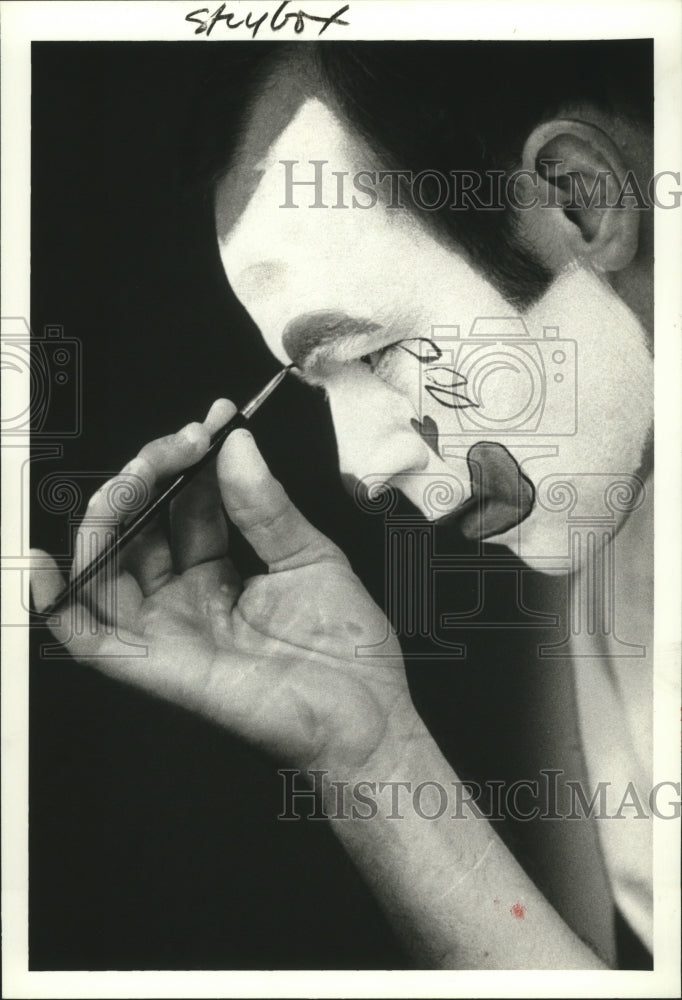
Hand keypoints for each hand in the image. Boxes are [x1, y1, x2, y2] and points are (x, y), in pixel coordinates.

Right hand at [31, 400, 415, 771]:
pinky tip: (48, 563)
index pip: (182, 505)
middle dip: (150, 473)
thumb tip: (236, 446)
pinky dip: (59, 605)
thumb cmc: (349, 649)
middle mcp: (184, 598)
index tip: (215, 420)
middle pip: (138, 526)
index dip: (189, 460)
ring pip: (106, 566)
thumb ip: (264, 507)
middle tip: (187, 441)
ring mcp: (168, 630)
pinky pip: (89, 639)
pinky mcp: (158, 666)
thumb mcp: (310, 558)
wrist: (368, 716)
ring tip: (143, 472)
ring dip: (111, 511)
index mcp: (219, 573)